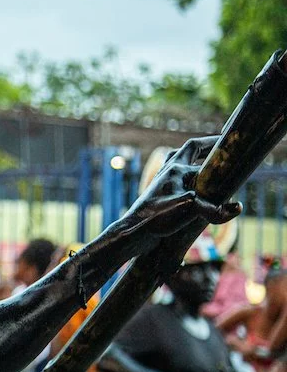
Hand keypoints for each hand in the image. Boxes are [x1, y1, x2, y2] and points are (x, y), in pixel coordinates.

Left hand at [121, 136, 240, 250]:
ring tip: (209, 161)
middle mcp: (168, 170)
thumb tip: (237, 208)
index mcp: (176, 169)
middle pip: (188, 149)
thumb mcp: (188, 210)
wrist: (134, 230)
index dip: (215, 143)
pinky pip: (175, 174)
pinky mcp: (159, 191)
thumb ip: (214, 209)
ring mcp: (162, 180)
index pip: (197, 147)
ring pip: (178, 160)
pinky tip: (196, 183)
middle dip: (206, 145)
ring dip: (194, 157)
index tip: (232, 141)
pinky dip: (188, 173)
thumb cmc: (157, 217)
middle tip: (222, 146)